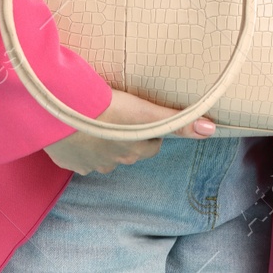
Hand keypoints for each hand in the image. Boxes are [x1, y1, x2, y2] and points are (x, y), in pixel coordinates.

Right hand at [41, 88, 214, 174]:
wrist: (61, 112)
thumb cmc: (105, 107)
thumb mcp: (144, 111)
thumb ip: (177, 120)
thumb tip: (211, 129)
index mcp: (134, 151)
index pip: (152, 144)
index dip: (149, 129)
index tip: (140, 115)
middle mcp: (114, 163)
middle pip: (129, 150)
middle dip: (127, 136)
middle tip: (119, 114)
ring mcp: (89, 165)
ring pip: (104, 155)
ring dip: (104, 141)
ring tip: (98, 119)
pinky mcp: (68, 162)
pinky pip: (79, 157)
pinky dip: (81, 145)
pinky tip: (78, 129)